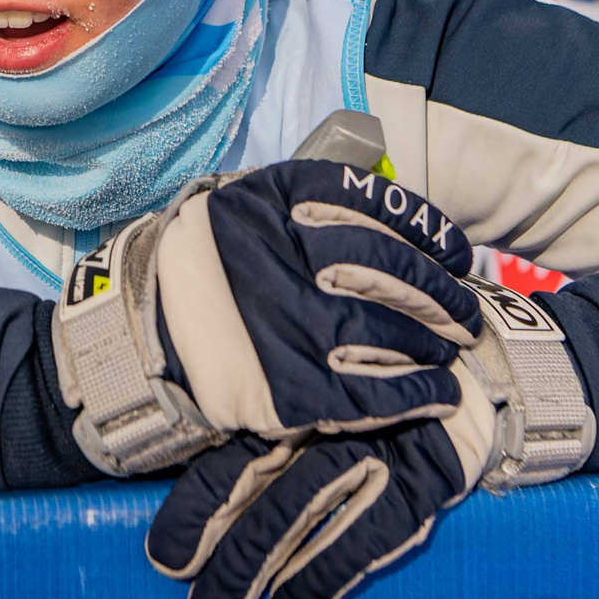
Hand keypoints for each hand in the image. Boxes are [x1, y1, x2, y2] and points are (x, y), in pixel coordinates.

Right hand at [49, 159, 481, 477]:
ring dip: (433, 345)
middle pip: (393, 272)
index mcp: (270, 204)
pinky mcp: (291, 390)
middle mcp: (282, 257)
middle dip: (442, 295)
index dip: (427, 231)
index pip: (374, 207)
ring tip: (450, 351)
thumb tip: (387, 218)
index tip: (456, 253)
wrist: (135, 346)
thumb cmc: (196, 274)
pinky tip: (437, 394)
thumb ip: (301, 206)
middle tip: (463, 313)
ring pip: (391, 332)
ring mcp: (289, 326)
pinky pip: (375, 393)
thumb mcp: (236, 209)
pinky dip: (417, 395)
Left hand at [148, 276, 597, 598]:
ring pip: (303, 506)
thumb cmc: (373, 373)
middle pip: (259, 480)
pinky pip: (369, 534)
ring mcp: (377, 444)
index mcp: (293, 388)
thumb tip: (181, 449)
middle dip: (219, 544)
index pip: (233, 446)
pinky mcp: (424, 476)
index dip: (196, 504)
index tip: (163, 556)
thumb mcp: (313, 377)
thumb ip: (263, 407)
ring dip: (257, 564)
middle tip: (185, 595)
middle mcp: (329, 414)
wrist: (475, 354)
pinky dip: (328, 573)